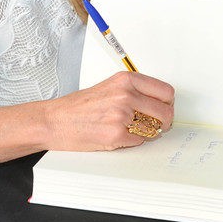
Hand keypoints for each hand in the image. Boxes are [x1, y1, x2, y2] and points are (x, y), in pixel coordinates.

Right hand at [45, 72, 174, 151]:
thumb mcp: (109, 87)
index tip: (163, 108)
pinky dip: (132, 142)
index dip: (167, 103)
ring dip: (148, 132)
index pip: (166, 92)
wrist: (54, 121)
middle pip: (165, 112)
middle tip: (155, 125)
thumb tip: (160, 103)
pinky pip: (139, 142)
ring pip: (155, 129)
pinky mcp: (116, 135)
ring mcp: (121, 115)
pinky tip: (118, 136)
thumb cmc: (79, 106)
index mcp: (126, 80)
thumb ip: (134, 91)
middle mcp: (125, 95)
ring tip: (132, 129)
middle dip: (163, 122)